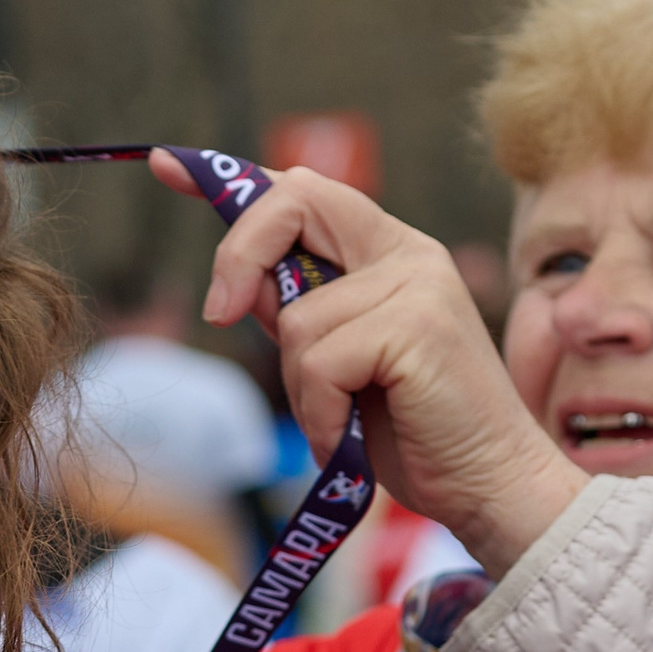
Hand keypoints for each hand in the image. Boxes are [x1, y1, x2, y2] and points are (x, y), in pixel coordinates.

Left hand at [152, 149, 585, 577]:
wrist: (486, 486)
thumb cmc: (414, 435)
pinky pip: (318, 362)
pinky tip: (350, 436)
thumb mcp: (336, 368)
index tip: (165, 166)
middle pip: (293, 204)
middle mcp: (406, 253)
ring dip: (300, 389)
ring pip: (296, 319)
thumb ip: (299, 316)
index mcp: (388, 254)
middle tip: (220, 315)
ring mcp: (416, 284)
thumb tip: (239, 284)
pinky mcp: (416, 325)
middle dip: (239, 257)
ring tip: (342, 421)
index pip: (302, 191)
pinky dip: (320, 413)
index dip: (232, 182)